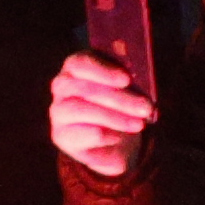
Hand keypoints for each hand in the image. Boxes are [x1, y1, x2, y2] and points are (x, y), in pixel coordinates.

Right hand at [44, 50, 155, 173]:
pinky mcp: (61, 136)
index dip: (103, 70)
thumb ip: (128, 83)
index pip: (80, 63)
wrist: (112, 141)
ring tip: (139, 124)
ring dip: (115, 118)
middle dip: (118, 99)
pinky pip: (82, 134)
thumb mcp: (126, 89)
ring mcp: (58, 111)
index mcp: (76, 67)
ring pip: (82, 110)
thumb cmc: (120, 105)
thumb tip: (140, 85)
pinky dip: (106, 136)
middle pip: (84, 88)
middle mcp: (62, 87)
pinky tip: (119, 138)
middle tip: (145, 107)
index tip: (126, 80)